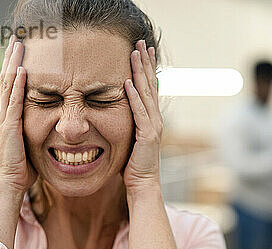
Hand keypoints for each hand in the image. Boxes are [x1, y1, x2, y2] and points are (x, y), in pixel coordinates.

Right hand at [0, 35, 36, 194]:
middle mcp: (6, 114)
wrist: (10, 183)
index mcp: (12, 117)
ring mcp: (6, 119)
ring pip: (8, 85)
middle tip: (17, 39)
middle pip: (8, 79)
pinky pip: (14, 101)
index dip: (16, 68)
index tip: (22, 52)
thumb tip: (55, 130)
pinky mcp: (10, 126)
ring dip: (14, 63)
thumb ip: (40, 133)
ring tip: (18, 45)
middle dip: (13, 58)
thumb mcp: (34, 144)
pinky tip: (23, 70)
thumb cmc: (24, 168)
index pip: (13, 87)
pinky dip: (18, 84)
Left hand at [123, 40, 162, 193]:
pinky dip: (133, 96)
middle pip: (150, 84)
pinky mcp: (147, 135)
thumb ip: (127, 124)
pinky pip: (139, 112)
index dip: (146, 68)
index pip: (148, 88)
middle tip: (141, 42)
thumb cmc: (134, 165)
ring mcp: (153, 126)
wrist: (143, 184)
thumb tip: (116, 113)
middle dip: (146, 62)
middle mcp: (155, 118)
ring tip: (136, 53)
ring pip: (146, 93)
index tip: (142, 50)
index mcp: (151, 118)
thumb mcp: (129, 139)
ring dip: (140, 72)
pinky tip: (127, 82)